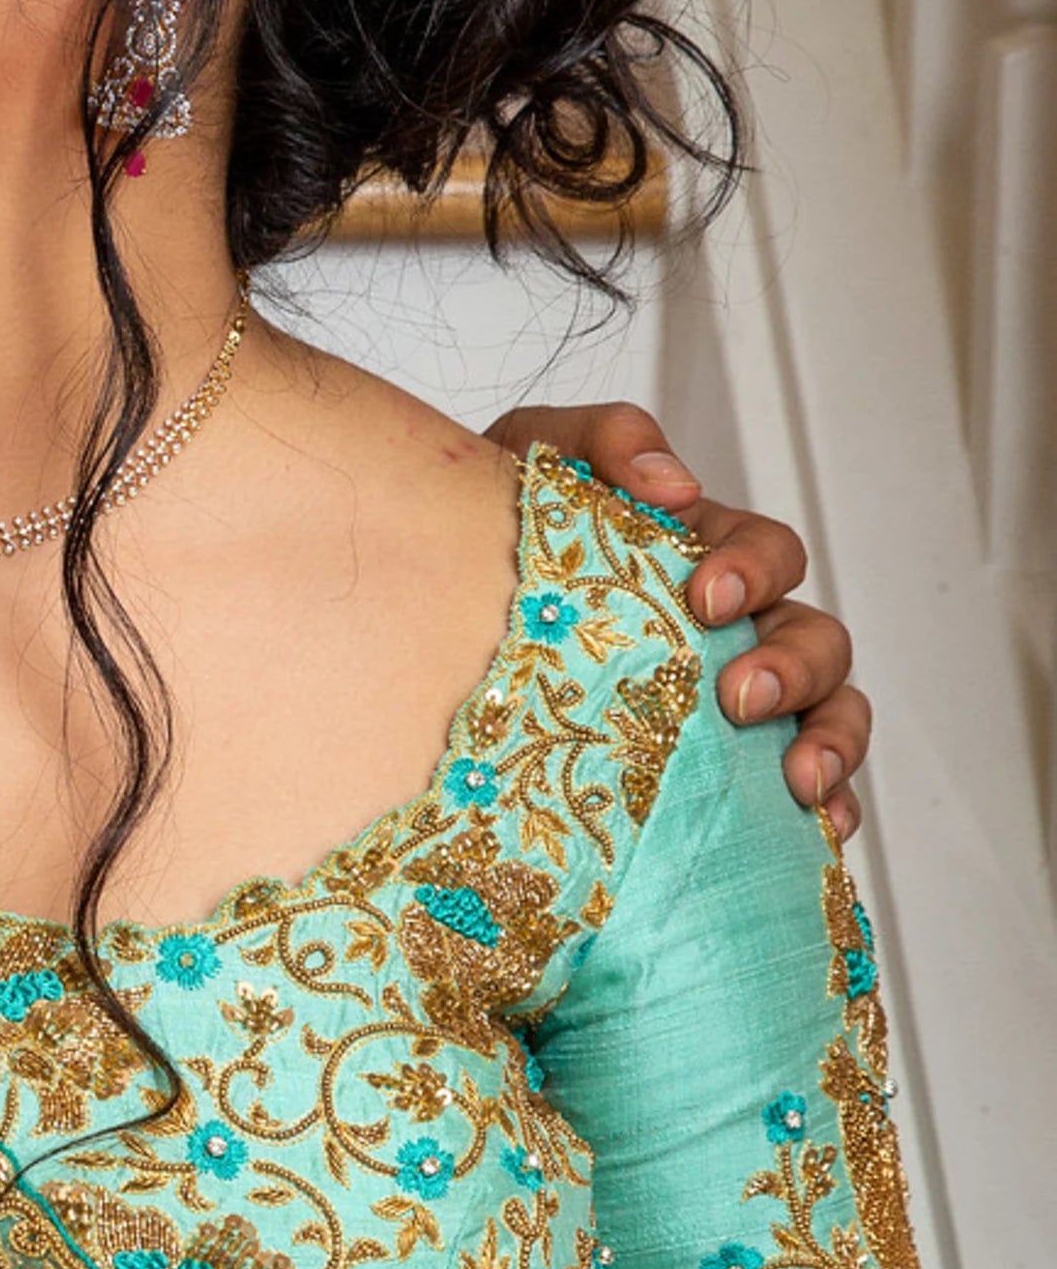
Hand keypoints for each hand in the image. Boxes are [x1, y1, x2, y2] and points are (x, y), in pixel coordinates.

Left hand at [488, 403, 864, 835]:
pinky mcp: (733, 775)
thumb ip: (602, 441)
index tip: (706, 598)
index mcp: (709, 557)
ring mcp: (746, 706)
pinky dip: (829, 807)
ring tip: (799, 778)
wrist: (438, 603)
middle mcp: (741, 632)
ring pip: (830, 714)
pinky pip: (809, 793)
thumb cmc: (501, 530)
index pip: (769, 554)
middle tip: (740, 697)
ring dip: (830, 741)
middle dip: (795, 667)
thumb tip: (673, 483)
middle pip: (817, 640)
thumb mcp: (535, 462)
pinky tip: (815, 827)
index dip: (754, 570)